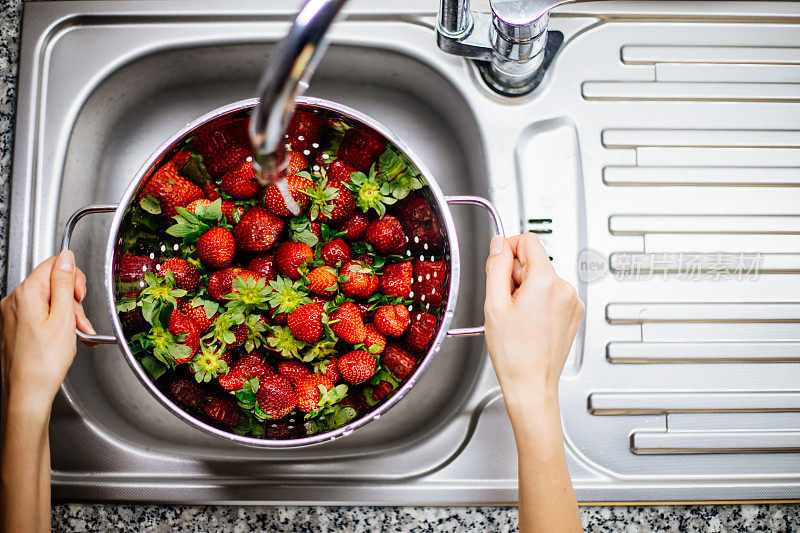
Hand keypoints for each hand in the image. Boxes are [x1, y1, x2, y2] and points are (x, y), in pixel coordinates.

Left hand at [1, 251, 94, 411]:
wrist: (27, 392)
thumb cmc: (43, 362)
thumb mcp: (64, 317)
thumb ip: (65, 283)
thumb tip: (66, 258)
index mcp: (26, 293)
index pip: (54, 264)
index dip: (74, 278)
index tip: (80, 297)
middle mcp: (13, 300)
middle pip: (52, 284)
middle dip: (72, 301)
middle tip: (81, 322)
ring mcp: (11, 314)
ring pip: (47, 301)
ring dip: (67, 315)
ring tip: (76, 335)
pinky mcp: (13, 326)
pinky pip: (39, 315)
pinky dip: (55, 323)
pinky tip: (64, 338)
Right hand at [483, 234, 583, 410]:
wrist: (532, 384)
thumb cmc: (514, 353)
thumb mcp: (494, 304)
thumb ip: (496, 267)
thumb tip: (499, 244)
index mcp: (546, 282)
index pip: (528, 241)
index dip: (508, 248)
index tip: (498, 264)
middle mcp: (565, 288)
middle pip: (535, 261)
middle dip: (516, 275)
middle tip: (505, 302)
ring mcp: (572, 302)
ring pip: (543, 278)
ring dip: (526, 290)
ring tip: (517, 317)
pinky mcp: (573, 314)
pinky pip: (552, 294)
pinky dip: (538, 302)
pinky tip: (529, 323)